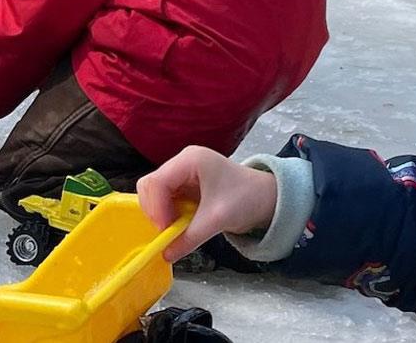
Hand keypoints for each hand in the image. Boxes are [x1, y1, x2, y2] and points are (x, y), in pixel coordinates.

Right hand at [137, 146, 278, 260]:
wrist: (266, 197)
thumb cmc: (246, 199)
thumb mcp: (217, 220)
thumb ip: (190, 237)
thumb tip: (166, 255)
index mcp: (190, 160)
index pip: (157, 182)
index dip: (155, 208)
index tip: (164, 230)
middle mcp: (181, 162)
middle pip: (149, 185)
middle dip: (154, 210)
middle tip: (167, 231)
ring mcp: (180, 173)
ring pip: (152, 193)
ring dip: (159, 214)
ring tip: (175, 229)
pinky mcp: (182, 185)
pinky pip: (162, 199)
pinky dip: (165, 214)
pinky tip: (179, 224)